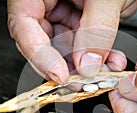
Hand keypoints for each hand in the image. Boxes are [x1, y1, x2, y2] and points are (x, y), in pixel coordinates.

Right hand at [7, 0, 136, 82]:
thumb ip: (97, 28)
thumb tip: (87, 64)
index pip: (24, 25)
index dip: (39, 54)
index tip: (59, 75)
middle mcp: (46, 2)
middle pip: (43, 42)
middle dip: (65, 66)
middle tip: (83, 81)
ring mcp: (63, 11)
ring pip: (66, 49)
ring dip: (87, 65)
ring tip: (106, 70)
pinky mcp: (80, 20)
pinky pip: (83, 45)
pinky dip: (99, 56)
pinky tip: (112, 60)